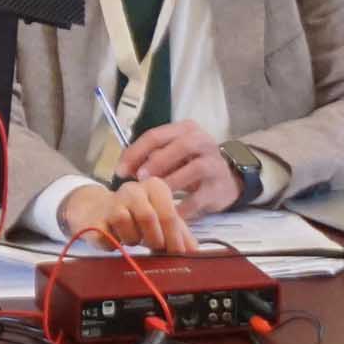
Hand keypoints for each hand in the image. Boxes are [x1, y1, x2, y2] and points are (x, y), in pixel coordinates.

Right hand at [57, 177, 195, 255]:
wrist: (96, 210)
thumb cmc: (134, 215)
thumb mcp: (160, 220)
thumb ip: (179, 233)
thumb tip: (194, 251)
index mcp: (154, 187)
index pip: (169, 213)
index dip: (175, 237)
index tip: (178, 253)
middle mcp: (132, 190)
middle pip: (148, 218)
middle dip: (155, 239)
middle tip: (156, 248)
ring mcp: (110, 202)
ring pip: (126, 226)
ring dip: (133, 240)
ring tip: (132, 238)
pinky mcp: (93, 219)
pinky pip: (107, 238)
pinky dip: (114, 245)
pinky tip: (115, 240)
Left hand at [120, 122, 240, 218]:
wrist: (224, 182)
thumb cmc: (188, 164)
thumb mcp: (169, 155)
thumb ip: (148, 158)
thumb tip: (123, 170)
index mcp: (185, 130)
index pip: (156, 136)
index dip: (135, 153)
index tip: (119, 170)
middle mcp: (203, 142)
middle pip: (181, 146)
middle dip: (156, 162)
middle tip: (139, 178)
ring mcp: (214, 165)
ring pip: (194, 169)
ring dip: (170, 182)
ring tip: (154, 193)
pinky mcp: (218, 188)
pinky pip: (199, 198)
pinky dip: (182, 207)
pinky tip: (168, 213)